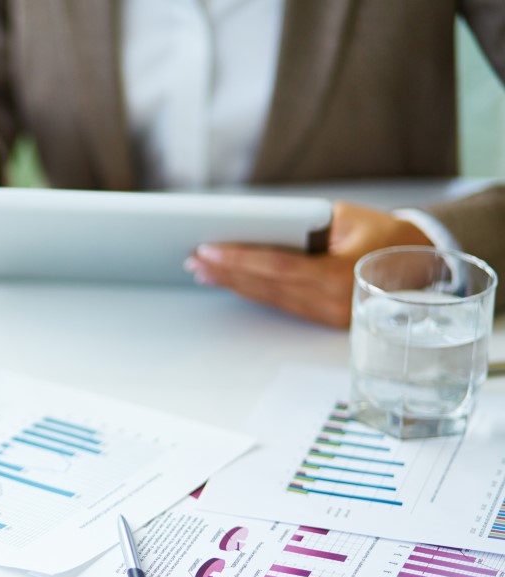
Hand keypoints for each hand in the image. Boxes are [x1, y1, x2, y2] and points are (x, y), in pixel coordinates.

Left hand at [185, 202, 433, 326]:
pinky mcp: (323, 319)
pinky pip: (280, 303)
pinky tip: (228, 282)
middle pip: (267, 285)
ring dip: (232, 283)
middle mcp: (332, 301)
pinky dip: (252, 290)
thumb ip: (303, 225)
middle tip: (194, 257)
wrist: (422, 262)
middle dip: (226, 271)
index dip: (239, 259)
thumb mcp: (346, 218)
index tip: (207, 249)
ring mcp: (328, 315)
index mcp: (340, 275)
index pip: (278, 267)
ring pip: (269, 297)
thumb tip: (254, 228)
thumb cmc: (384, 233)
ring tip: (202, 269)